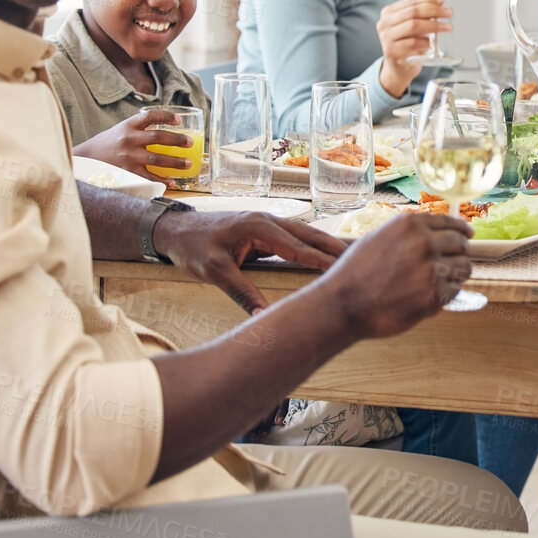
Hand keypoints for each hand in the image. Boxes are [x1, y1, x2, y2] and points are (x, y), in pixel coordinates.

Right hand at [74, 110, 193, 182]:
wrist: (85, 159)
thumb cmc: (108, 143)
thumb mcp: (121, 129)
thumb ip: (140, 128)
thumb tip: (167, 127)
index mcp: (128, 125)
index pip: (150, 116)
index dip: (166, 116)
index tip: (179, 119)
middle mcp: (129, 139)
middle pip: (158, 137)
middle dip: (177, 139)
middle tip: (191, 142)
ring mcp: (128, 157)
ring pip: (156, 159)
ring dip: (175, 162)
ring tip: (188, 163)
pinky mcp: (127, 172)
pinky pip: (148, 177)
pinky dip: (162, 180)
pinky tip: (172, 182)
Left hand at [152, 210, 345, 314]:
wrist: (174, 230)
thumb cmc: (192, 247)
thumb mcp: (214, 272)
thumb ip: (241, 292)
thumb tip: (263, 317)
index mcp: (259, 227)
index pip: (298, 247)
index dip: (322, 260)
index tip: (344, 269)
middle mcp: (268, 221)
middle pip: (310, 235)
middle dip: (336, 247)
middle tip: (363, 257)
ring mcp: (268, 223)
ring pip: (306, 234)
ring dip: (329, 244)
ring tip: (353, 255)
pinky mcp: (265, 230)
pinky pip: (296, 237)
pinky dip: (314, 245)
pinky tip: (326, 253)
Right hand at [324, 213, 473, 338]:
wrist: (343, 304)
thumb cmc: (355, 272)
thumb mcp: (379, 237)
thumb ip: (408, 234)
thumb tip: (434, 234)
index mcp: (410, 225)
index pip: (450, 223)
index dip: (462, 230)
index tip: (468, 235)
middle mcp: (424, 243)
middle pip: (462, 244)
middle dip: (459, 253)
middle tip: (452, 263)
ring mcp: (431, 269)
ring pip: (464, 268)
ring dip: (456, 275)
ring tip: (439, 282)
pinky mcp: (435, 295)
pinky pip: (455, 291)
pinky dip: (446, 295)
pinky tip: (428, 297)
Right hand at [377, 0, 451, 93]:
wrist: (399, 66)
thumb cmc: (408, 43)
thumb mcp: (413, 26)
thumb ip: (422, 15)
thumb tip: (441, 4)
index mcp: (389, 12)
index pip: (410, 1)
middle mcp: (384, 23)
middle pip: (413, 12)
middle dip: (434, 10)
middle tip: (448, 12)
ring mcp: (386, 37)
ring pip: (413, 25)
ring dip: (433, 25)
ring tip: (447, 27)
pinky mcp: (391, 51)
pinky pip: (413, 43)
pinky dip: (425, 42)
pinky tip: (432, 43)